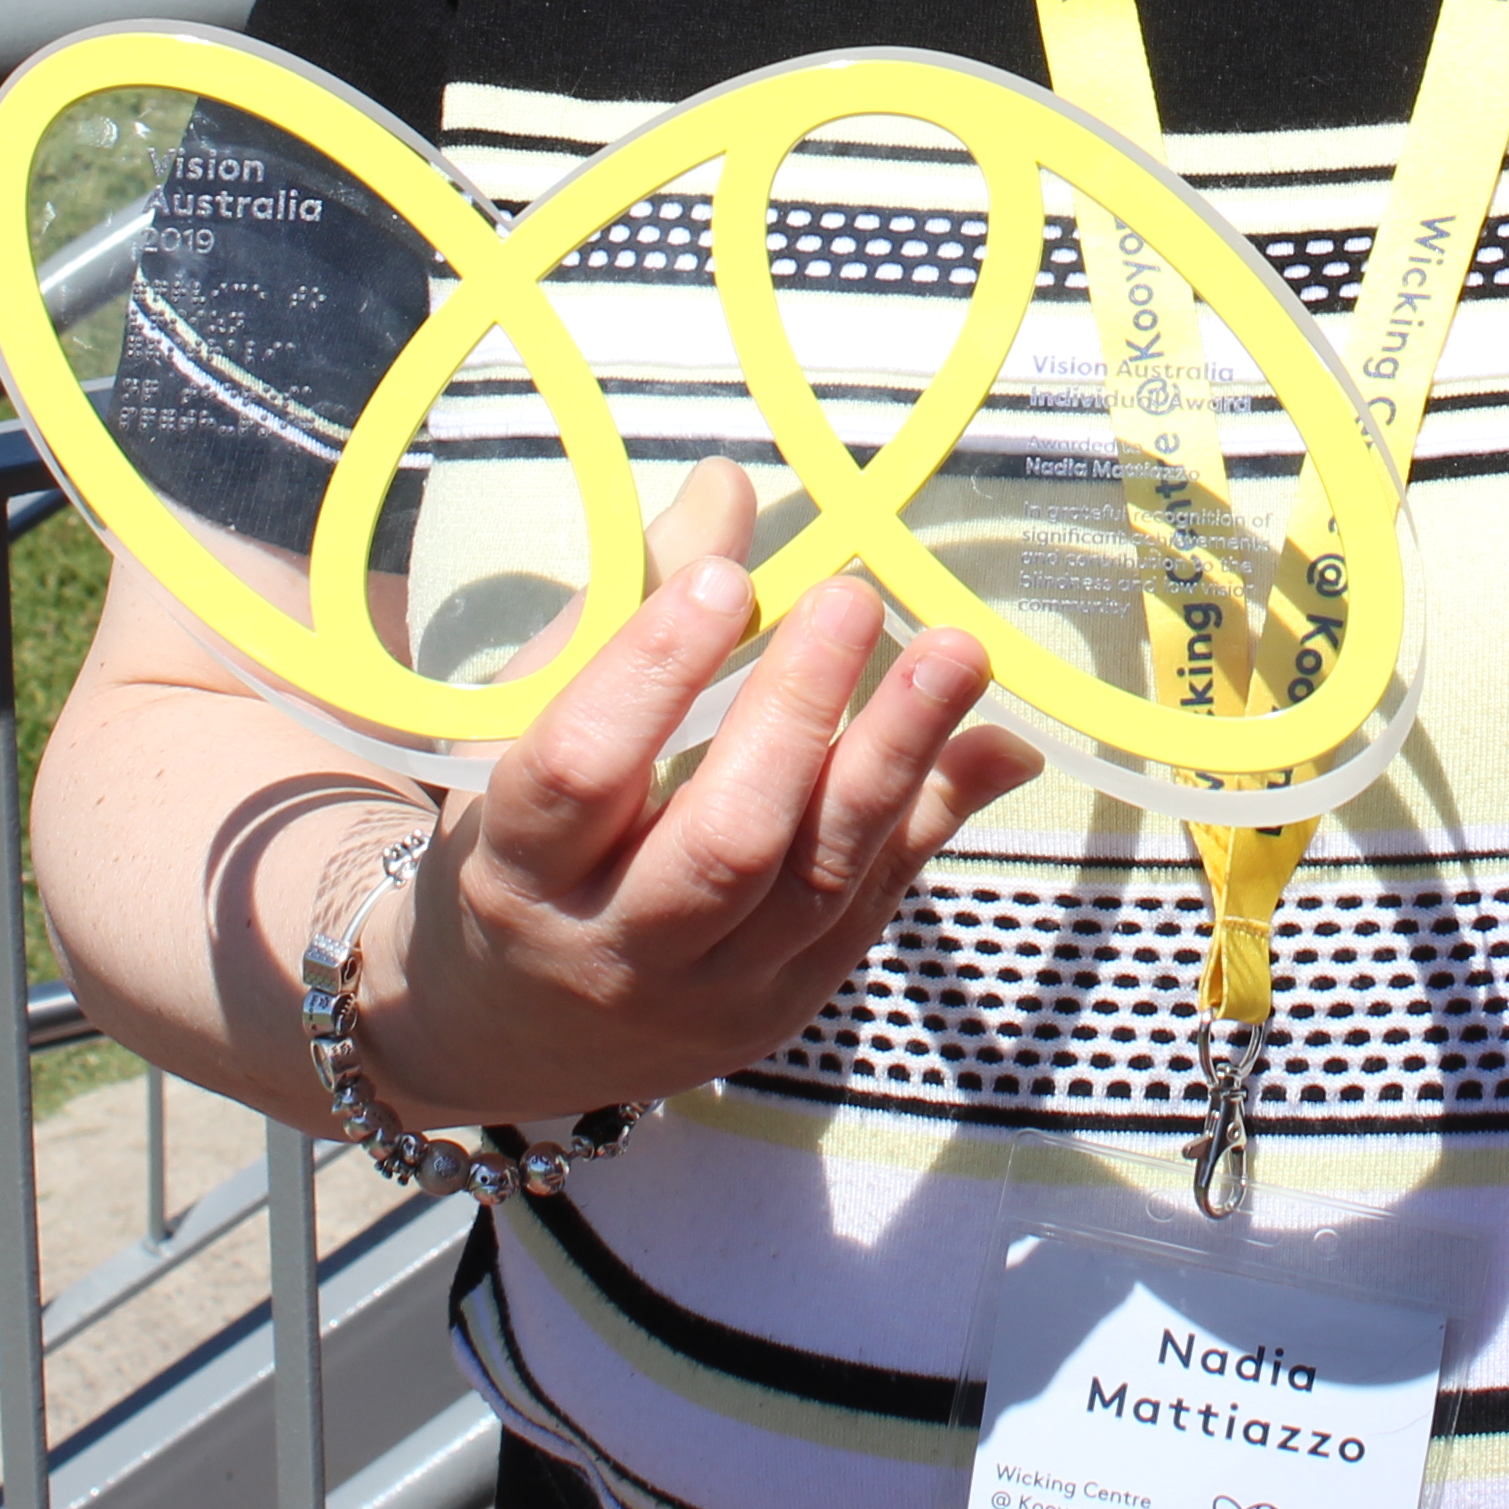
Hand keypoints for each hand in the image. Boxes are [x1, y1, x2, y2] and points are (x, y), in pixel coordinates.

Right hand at [351, 462, 1043, 1125]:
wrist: (515, 1023)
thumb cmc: (524, 838)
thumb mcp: (529, 728)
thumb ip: (624, 608)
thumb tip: (731, 486)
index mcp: (521, 866)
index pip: (581, 772)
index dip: (652, 674)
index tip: (726, 582)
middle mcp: (616, 947)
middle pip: (723, 842)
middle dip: (796, 714)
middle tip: (852, 598)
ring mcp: (715, 990)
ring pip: (821, 881)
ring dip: (897, 757)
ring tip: (957, 651)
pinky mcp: (791, 1000)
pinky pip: (875, 903)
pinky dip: (935, 812)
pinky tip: (993, 736)